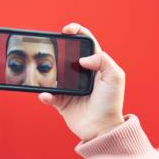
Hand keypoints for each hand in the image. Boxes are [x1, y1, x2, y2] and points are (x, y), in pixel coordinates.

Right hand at [39, 23, 125, 141]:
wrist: (102, 128)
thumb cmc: (111, 103)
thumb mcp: (115, 77)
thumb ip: (103, 61)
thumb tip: (83, 58)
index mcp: (95, 65)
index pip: (85, 43)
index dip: (77, 32)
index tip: (67, 30)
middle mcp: (81, 74)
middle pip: (65, 56)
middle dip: (57, 50)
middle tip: (49, 47)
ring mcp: (69, 88)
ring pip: (53, 75)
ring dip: (46, 73)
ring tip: (43, 72)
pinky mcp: (61, 102)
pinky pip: (48, 95)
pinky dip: (45, 95)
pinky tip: (46, 94)